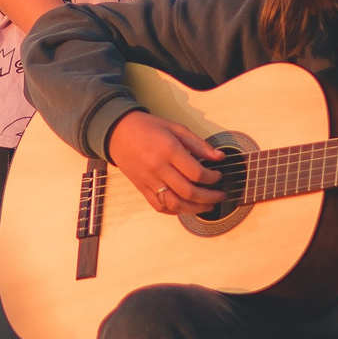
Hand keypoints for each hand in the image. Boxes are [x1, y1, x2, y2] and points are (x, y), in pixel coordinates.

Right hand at [108, 111, 225, 215]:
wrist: (118, 132)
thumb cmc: (148, 128)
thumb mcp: (176, 128)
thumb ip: (199, 144)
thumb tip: (219, 157)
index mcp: (169, 150)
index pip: (196, 173)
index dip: (212, 178)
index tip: (218, 175)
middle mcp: (158, 168)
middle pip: (188, 192)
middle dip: (209, 197)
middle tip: (219, 195)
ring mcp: (149, 180)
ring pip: (175, 203)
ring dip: (195, 208)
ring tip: (207, 206)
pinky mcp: (142, 188)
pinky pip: (160, 206)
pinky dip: (175, 211)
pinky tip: (185, 207)